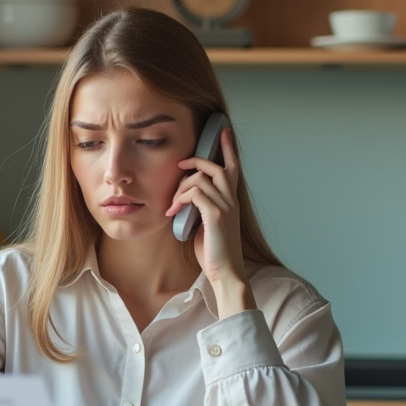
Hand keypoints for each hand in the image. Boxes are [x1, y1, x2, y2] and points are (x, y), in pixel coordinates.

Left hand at [166, 128, 255, 315]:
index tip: (223, 131)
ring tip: (172, 204)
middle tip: (179, 165)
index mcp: (231, 202)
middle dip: (196, 160)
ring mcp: (225, 207)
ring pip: (202, 178)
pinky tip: (173, 213)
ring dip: (181, 187)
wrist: (226, 273)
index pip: (234, 168)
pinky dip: (180, 200)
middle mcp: (231, 201)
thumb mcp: (207, 225)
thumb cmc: (215, 253)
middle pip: (217, 167)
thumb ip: (201, 209)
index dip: (228, 148)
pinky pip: (195, 194)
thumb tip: (185, 199)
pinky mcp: (216, 216)